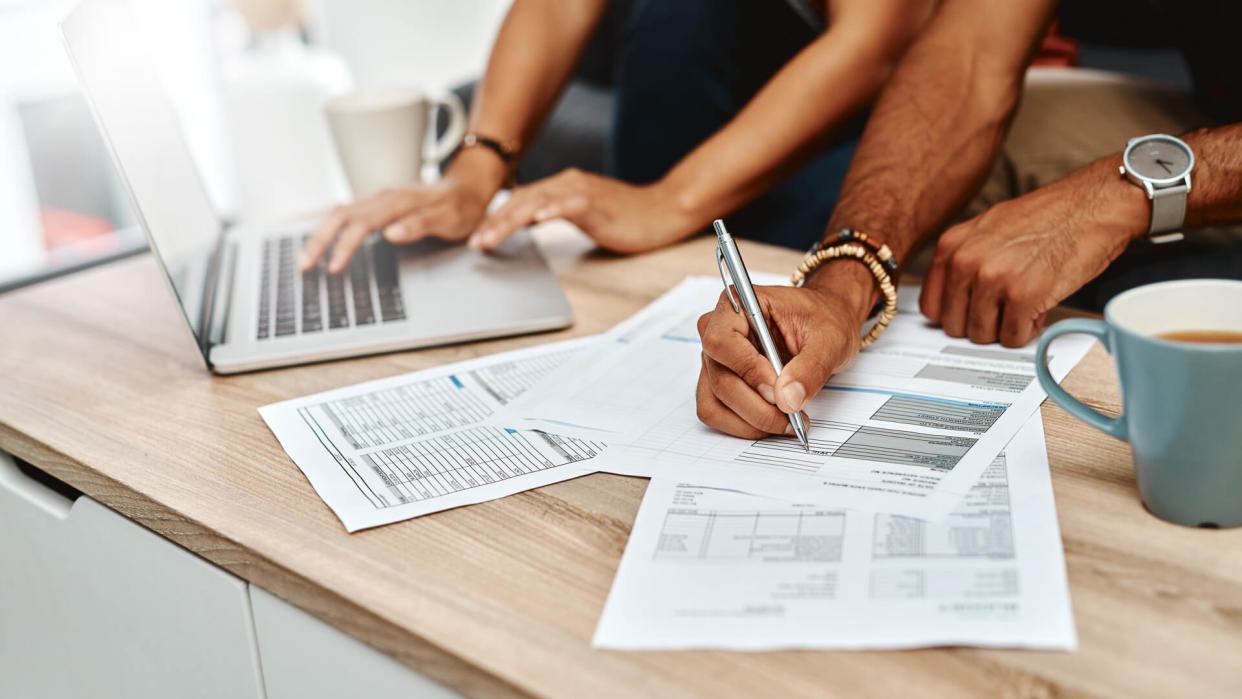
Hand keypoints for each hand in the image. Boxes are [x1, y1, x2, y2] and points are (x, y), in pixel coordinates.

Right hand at [300, 149, 505, 272]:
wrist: (468, 188)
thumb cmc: (461, 206)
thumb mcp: (450, 218)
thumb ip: (420, 225)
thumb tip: (390, 233)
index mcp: (398, 201)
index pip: (361, 223)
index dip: (344, 246)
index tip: (333, 267)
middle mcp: (384, 197)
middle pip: (340, 215)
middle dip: (319, 240)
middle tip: (304, 266)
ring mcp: (379, 200)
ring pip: (340, 213)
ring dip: (320, 236)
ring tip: (306, 260)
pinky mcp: (378, 206)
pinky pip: (348, 215)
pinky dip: (331, 230)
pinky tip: (324, 244)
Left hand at [467, 168, 691, 253]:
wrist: (663, 211)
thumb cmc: (626, 217)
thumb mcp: (583, 214)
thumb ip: (557, 212)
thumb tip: (531, 221)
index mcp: (562, 187)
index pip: (520, 201)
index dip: (495, 219)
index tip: (478, 237)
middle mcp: (567, 184)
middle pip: (521, 201)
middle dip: (494, 222)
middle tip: (475, 242)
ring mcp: (581, 192)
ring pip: (537, 203)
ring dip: (510, 221)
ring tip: (491, 238)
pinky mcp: (596, 203)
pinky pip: (569, 204)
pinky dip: (551, 210)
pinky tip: (537, 220)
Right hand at [695, 276, 870, 438]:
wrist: (825, 325)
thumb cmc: (823, 320)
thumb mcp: (829, 338)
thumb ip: (811, 367)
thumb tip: (788, 399)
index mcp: (737, 305)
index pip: (722, 341)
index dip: (748, 370)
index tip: (778, 388)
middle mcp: (716, 331)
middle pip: (720, 379)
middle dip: (756, 406)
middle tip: (792, 415)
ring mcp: (715, 360)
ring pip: (715, 402)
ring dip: (750, 421)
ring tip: (787, 421)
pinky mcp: (718, 383)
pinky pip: (717, 413)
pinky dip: (744, 426)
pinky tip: (773, 422)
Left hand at [920, 158, 1148, 346]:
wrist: (1094, 205)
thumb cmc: (1049, 216)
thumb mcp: (989, 228)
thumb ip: (965, 258)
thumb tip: (952, 294)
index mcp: (953, 245)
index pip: (930, 305)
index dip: (953, 315)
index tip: (968, 314)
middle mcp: (967, 262)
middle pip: (954, 325)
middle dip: (980, 323)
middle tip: (1003, 309)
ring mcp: (994, 279)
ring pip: (982, 335)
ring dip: (1005, 327)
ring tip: (1024, 303)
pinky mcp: (1023, 296)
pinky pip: (1013, 337)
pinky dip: (1028, 330)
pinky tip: (1038, 307)